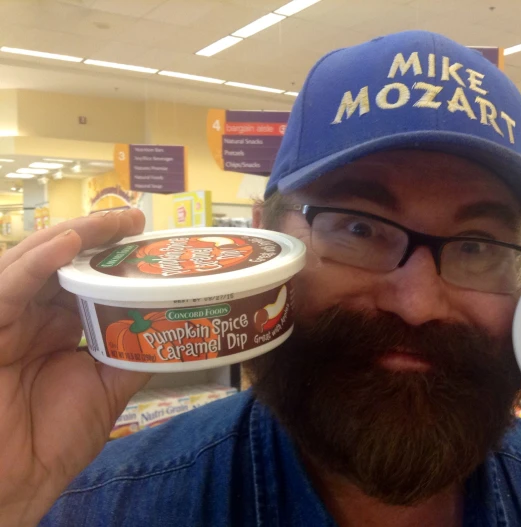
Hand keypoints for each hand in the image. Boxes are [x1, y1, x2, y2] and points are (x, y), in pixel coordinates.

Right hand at [0, 210, 150, 526]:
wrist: (16, 482)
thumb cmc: (52, 439)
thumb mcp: (107, 388)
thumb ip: (134, 353)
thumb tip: (176, 327)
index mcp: (57, 326)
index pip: (84, 277)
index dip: (112, 254)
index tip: (147, 236)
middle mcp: (31, 315)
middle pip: (61, 260)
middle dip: (97, 235)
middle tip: (134, 220)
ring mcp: (7, 318)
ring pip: (34, 261)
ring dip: (73, 238)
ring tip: (111, 223)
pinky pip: (7, 288)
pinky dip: (36, 263)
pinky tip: (67, 244)